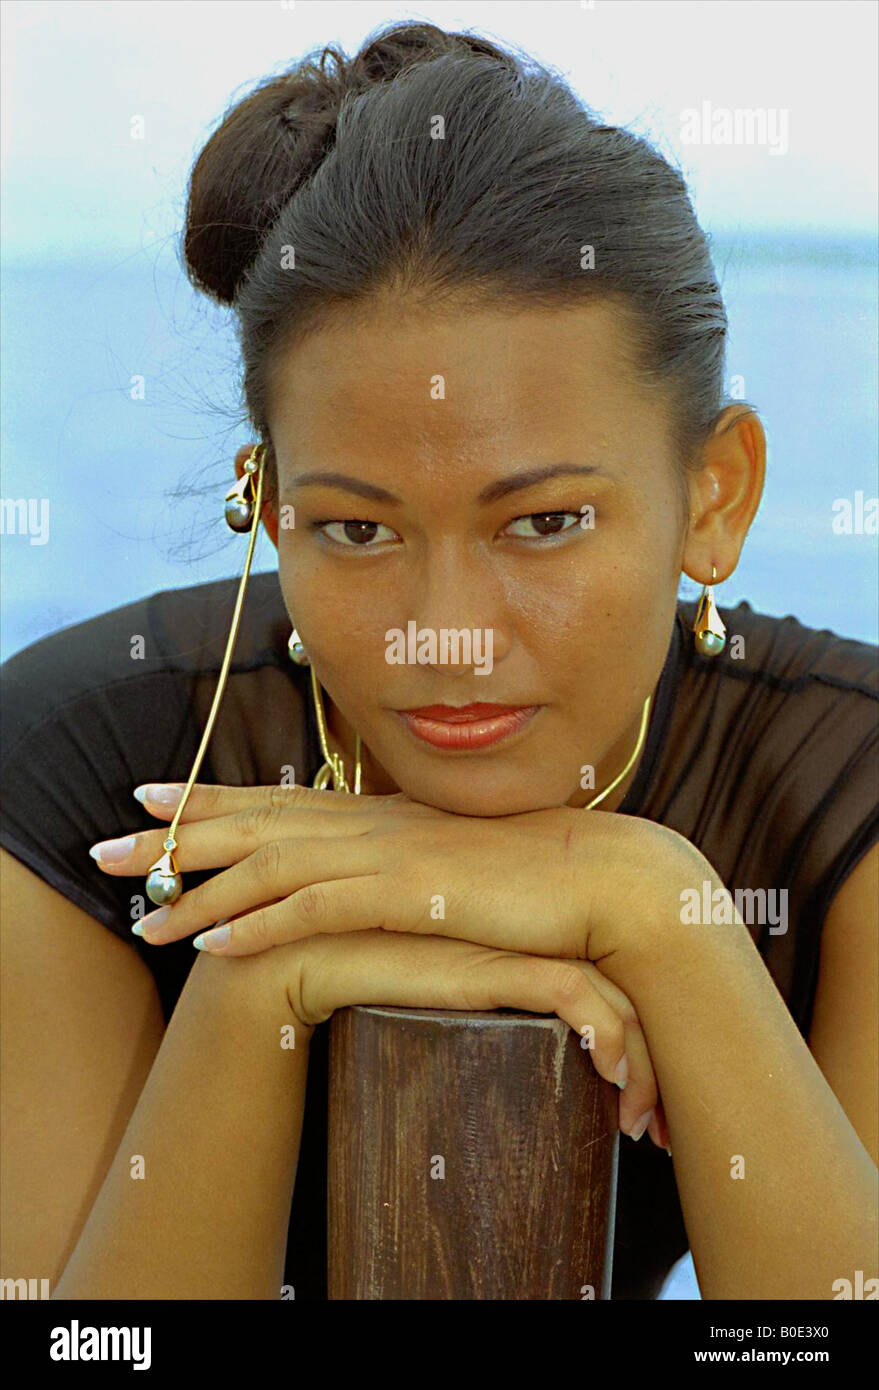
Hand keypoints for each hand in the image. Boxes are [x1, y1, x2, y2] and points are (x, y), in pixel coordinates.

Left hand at [87, 780, 692, 1149]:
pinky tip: (214, 946)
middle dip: (172, 836)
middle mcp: (374, 821)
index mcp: (383, 812)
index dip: (209, 798)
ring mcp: (390, 851)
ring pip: (270, 865)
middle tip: (103, 851)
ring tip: (137, 918)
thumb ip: (412, 863)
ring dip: (197, 891)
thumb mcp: (460, 863)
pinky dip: (259, 925)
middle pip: (253, 823)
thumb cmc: (542, 877)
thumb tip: (382, 880)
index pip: (277, 799)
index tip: (150, 798)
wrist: (610, 879)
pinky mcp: (411, 891)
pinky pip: (316, 908)